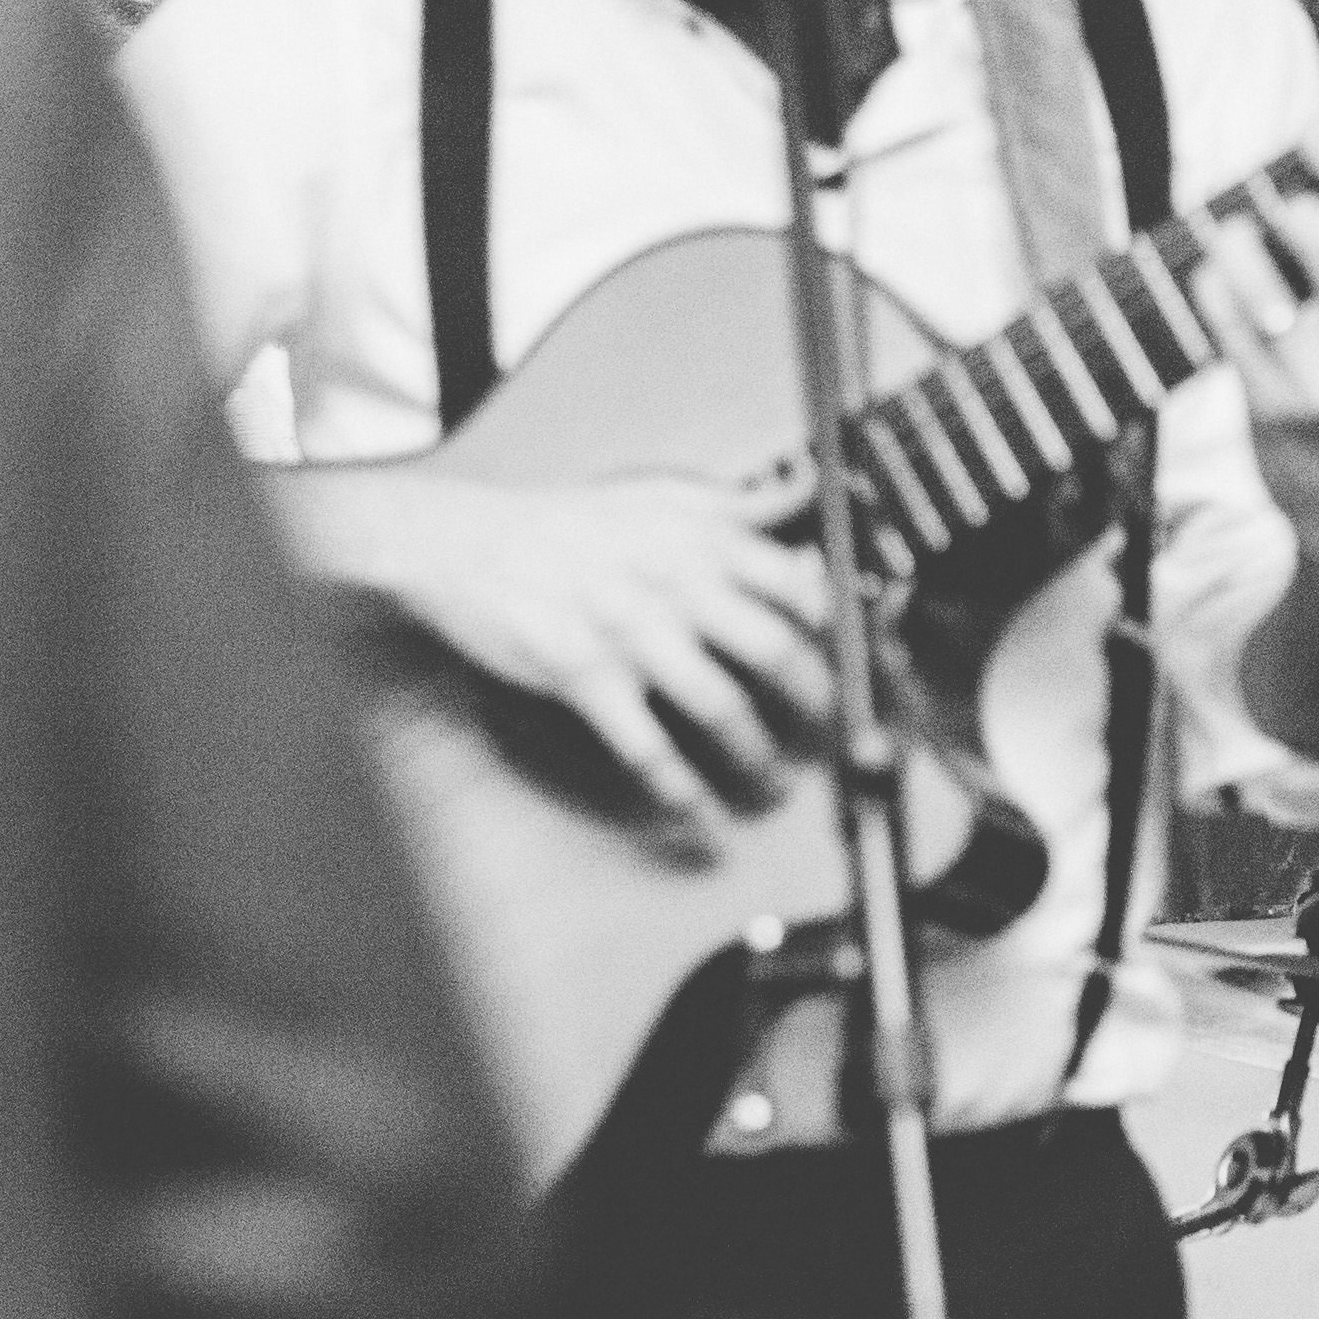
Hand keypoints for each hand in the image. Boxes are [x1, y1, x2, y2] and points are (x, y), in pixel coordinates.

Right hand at [283, 469, 830, 838]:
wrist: (461, 543)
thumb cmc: (565, 526)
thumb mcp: (655, 495)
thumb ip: (736, 506)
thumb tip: (809, 491)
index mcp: (698, 538)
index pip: (796, 584)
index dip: (838, 630)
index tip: (857, 660)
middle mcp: (673, 583)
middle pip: (774, 651)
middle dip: (814, 702)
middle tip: (827, 731)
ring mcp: (630, 634)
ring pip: (723, 708)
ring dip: (760, 758)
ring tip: (777, 784)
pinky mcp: (584, 678)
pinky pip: (650, 750)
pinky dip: (686, 797)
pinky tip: (709, 827)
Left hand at [1191, 120, 1318, 573]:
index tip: (1314, 131)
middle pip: (1317, 230)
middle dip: (1287, 206)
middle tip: (1277, 209)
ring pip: (1258, 272)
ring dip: (1236, 243)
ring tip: (1233, 241)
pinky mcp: (1272, 411)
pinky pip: (1226, 323)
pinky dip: (1214, 291)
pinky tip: (1216, 284)